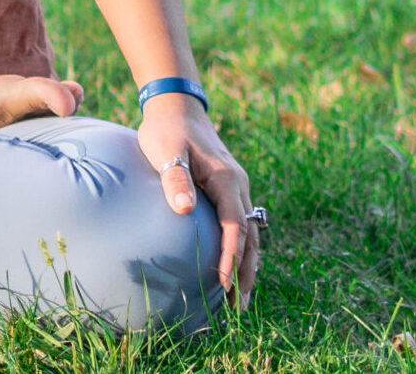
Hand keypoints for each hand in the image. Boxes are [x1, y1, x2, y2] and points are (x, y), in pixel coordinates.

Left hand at [138, 93, 258, 307]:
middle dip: (246, 272)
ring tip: (240, 298)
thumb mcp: (166, 149)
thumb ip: (174, 178)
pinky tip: (232, 267)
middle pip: (249, 236)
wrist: (176, 107)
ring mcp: (236, 188)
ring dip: (247, 265)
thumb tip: (184, 211)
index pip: (234, 226)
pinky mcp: (227, 190)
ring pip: (249, 233)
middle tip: (240, 307)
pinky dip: (241, 249)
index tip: (223, 284)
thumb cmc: (166, 130)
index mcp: (225, 179)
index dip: (230, 256)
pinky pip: (241, 225)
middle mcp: (237, 186)